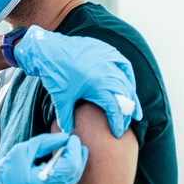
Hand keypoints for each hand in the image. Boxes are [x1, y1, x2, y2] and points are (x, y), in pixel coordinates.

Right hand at [0, 133, 87, 183]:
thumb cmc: (7, 169)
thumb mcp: (24, 150)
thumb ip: (46, 142)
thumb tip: (64, 137)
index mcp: (41, 182)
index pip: (69, 166)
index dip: (73, 150)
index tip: (72, 137)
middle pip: (74, 174)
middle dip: (78, 155)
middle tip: (74, 141)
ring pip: (73, 179)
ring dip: (76, 162)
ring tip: (72, 147)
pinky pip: (66, 183)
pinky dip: (69, 169)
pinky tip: (65, 158)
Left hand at [13, 25, 142, 135]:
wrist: (48, 49)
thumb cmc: (55, 75)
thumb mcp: (61, 99)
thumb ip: (66, 119)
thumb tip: (67, 133)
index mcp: (98, 85)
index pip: (115, 108)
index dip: (118, 122)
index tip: (117, 133)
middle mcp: (108, 71)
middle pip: (124, 96)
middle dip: (126, 113)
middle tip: (125, 125)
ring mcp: (108, 59)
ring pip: (127, 81)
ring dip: (131, 97)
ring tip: (135, 112)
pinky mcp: (105, 50)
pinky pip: (123, 64)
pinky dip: (129, 76)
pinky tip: (129, 85)